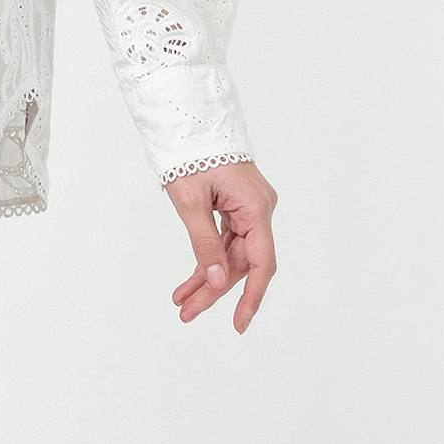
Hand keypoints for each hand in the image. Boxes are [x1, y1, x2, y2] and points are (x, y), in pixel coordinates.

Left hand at [166, 159, 277, 332]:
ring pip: (231, 254)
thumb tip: (217, 281)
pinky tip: (192, 280)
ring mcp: (248, 208)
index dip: (251, 296)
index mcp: (256, 207)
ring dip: (207, 278)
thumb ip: (205, 243)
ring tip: (183, 303)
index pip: (261, 263)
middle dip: (214, 290)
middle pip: (241, 262)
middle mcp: (258, 209)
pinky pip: (225, 240)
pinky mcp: (236, 206)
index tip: (238, 323)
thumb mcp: (190, 201)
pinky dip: (208, 258)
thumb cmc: (190, 153)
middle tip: (187, 313)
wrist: (187, 120)